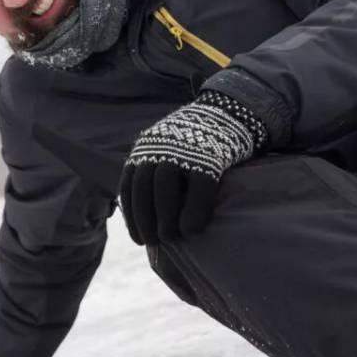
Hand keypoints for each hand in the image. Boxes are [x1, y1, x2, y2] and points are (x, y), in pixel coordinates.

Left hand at [120, 91, 265, 243]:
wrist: (227, 113)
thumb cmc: (197, 142)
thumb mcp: (167, 148)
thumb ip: (155, 172)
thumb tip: (148, 213)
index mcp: (145, 147)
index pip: (129, 186)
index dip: (132, 216)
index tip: (138, 238)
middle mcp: (159, 148)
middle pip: (143, 190)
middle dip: (145, 220)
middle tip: (154, 242)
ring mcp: (184, 152)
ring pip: (165, 191)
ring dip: (164, 219)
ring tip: (170, 238)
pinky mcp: (210, 158)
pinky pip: (198, 190)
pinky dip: (193, 213)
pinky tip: (192, 231)